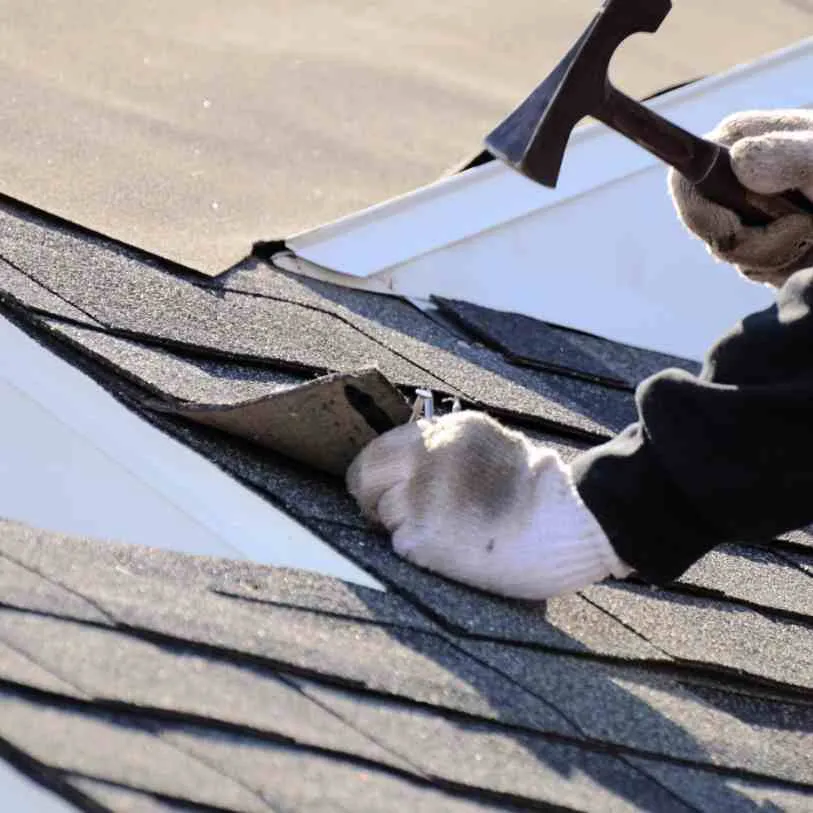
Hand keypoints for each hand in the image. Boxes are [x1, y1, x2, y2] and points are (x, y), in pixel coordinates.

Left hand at [346, 411, 630, 599]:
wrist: (572, 521)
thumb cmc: (540, 493)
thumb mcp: (492, 445)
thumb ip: (448, 451)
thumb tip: (410, 467)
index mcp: (445, 432)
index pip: (379, 450)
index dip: (377, 474)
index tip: (384, 490)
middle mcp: (426, 456)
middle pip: (365, 478)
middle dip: (373, 497)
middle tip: (392, 515)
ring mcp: (419, 496)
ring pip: (383, 514)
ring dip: (404, 527)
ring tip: (446, 534)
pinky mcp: (420, 536)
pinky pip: (400, 545)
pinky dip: (419, 551)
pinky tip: (452, 550)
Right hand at [669, 110, 812, 285]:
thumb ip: (787, 155)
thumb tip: (737, 161)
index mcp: (740, 142)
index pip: (684, 179)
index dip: (698, 211)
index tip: (734, 228)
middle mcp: (734, 175)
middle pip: (705, 227)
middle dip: (752, 242)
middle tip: (803, 231)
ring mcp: (747, 209)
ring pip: (731, 254)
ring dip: (778, 256)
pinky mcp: (763, 238)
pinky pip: (753, 269)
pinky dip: (785, 266)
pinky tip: (812, 248)